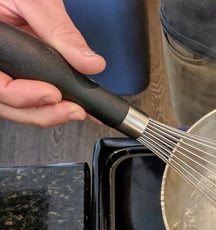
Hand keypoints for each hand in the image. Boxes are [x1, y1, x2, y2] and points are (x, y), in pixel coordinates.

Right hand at [0, 0, 105, 126]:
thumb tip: (89, 62)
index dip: (22, 95)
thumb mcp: (34, 1)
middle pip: (6, 104)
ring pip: (17, 108)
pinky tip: (70, 103)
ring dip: (48, 113)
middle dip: (42, 112)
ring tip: (77, 109)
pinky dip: (51, 105)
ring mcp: (3, 70)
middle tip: (74, 109)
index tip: (53, 93)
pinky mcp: (16, 75)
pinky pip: (29, 99)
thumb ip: (59, 30)